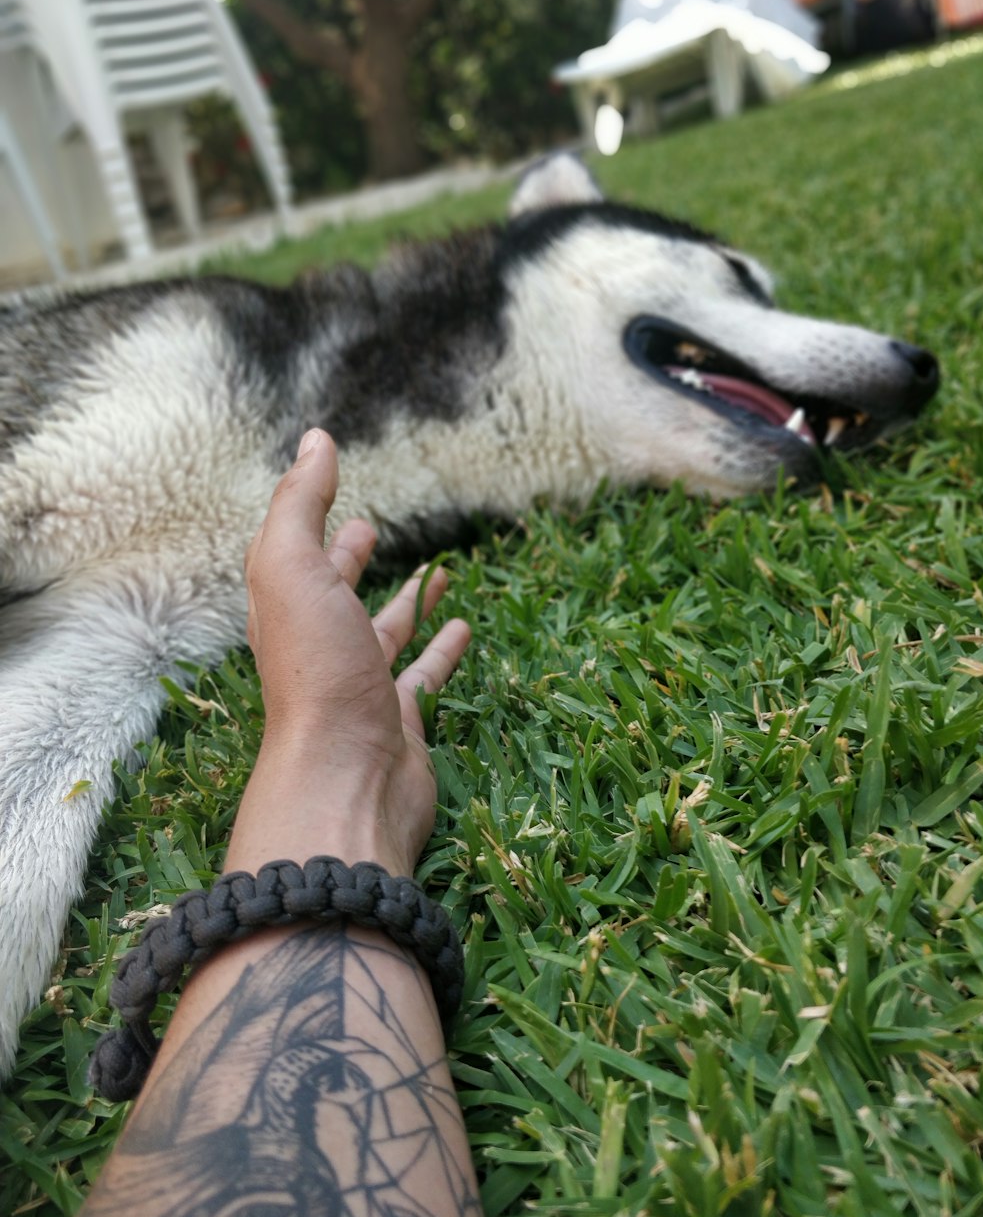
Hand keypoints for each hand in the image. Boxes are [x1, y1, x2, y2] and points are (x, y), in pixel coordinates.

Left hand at [225, 428, 470, 877]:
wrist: (346, 778)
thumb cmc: (316, 673)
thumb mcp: (294, 570)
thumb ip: (301, 504)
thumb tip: (314, 438)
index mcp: (284, 611)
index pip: (293, 554)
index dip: (310, 517)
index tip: (332, 484)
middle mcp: (317, 648)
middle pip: (333, 594)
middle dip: (349, 560)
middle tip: (370, 528)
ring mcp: (358, 686)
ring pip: (384, 634)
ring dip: (407, 602)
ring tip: (440, 571)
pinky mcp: (399, 719)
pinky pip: (423, 675)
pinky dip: (441, 649)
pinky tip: (463, 628)